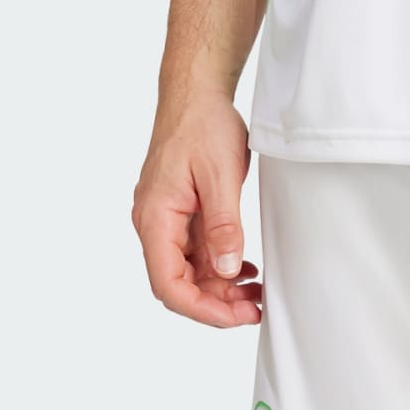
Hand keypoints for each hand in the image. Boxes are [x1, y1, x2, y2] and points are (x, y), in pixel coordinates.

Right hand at [132, 91, 262, 325]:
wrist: (195, 92)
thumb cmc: (203, 124)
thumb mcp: (220, 175)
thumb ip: (223, 226)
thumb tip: (226, 271)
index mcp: (155, 218)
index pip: (168, 284)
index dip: (201, 308)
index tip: (235, 317)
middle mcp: (153, 223)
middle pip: (178, 282)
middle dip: (216, 302)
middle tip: (255, 308)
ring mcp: (165, 218)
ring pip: (188, 269)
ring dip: (219, 285)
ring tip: (255, 291)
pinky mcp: (178, 211)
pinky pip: (194, 250)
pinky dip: (218, 263)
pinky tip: (244, 267)